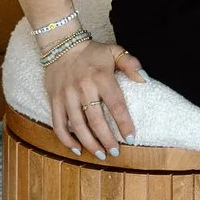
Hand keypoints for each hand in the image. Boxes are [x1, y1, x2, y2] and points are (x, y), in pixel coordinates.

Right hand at [44, 37, 146, 158]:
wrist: (61, 44)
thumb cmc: (92, 52)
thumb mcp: (114, 51)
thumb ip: (130, 63)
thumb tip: (145, 79)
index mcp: (101, 77)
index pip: (116, 105)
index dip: (124, 124)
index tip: (130, 139)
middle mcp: (83, 88)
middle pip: (96, 120)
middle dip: (107, 140)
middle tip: (115, 153)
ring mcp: (67, 95)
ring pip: (77, 126)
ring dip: (89, 143)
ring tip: (100, 155)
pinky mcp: (54, 100)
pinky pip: (58, 124)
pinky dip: (66, 139)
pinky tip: (76, 149)